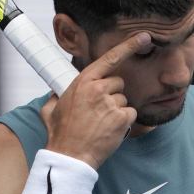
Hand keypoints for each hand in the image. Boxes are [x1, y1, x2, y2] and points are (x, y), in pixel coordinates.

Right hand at [41, 32, 150, 169]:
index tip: (143, 37)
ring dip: (116, 110)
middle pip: (118, 83)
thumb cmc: (60, 134)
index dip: (128, 46)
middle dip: (112, 94)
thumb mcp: (50, 109)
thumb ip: (56, 96)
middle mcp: (98, 89)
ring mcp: (111, 104)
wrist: (70, 156)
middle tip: (98, 111)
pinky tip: (110, 130)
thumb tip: (55, 92)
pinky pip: (131, 114)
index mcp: (83, 82)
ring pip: (124, 100)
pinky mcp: (122, 118)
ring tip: (101, 123)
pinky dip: (124, 122)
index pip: (110, 58)